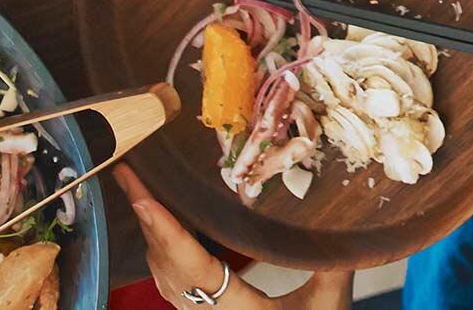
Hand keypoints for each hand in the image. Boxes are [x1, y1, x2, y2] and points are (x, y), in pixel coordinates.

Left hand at [113, 168, 351, 309]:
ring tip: (140, 190)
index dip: (167, 234)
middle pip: (167, 265)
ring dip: (152, 232)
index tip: (146, 201)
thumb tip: (343, 214)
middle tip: (129, 176)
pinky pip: (172, 282)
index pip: (192, 268)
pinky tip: (163, 229)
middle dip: (147, 218)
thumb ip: (331, 263)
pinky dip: (163, 249)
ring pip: (164, 274)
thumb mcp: (327, 306)